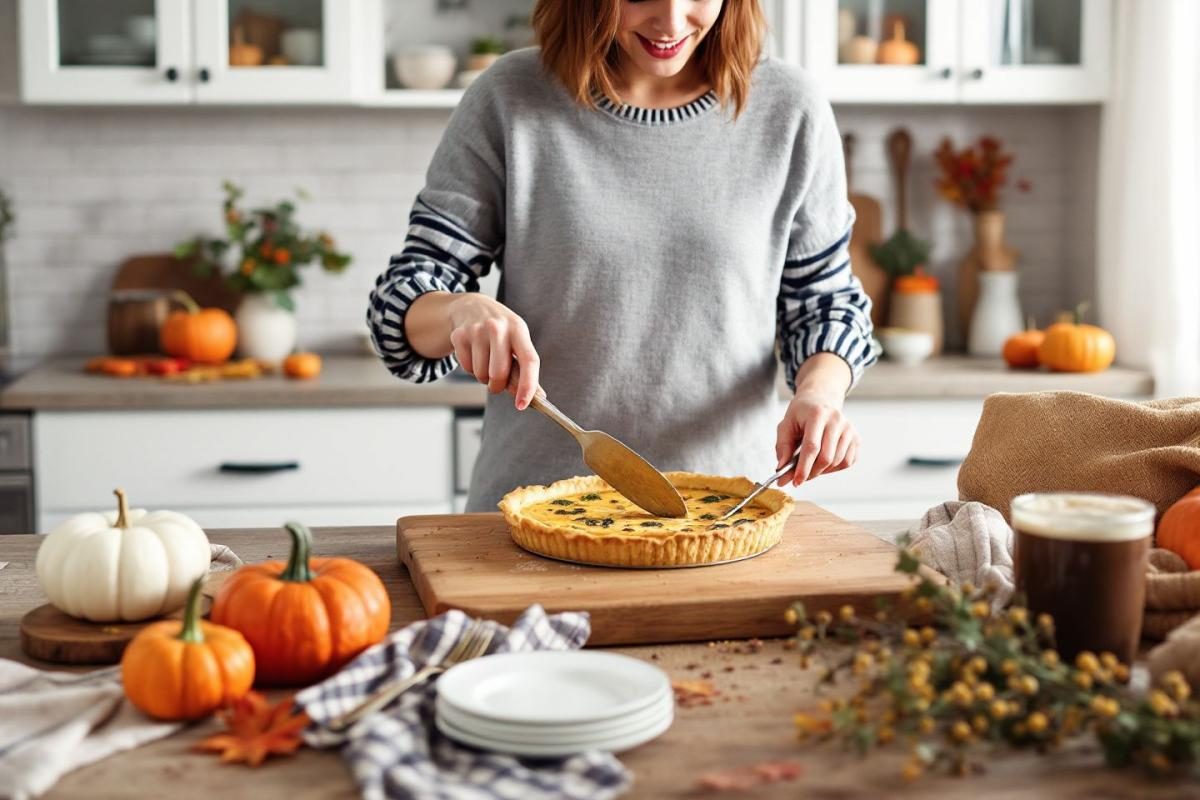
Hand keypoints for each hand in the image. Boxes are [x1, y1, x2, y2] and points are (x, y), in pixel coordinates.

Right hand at [447, 294, 539, 409]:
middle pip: (499, 373)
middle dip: (498, 386)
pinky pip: (467, 368)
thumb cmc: (501, 330)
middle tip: (497, 382)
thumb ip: (524, 366)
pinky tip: (474, 354)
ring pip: (481, 374)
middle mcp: (498, 327)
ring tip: (485, 361)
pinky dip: (471, 369)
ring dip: (484, 377)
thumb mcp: (517, 339)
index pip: (529, 361)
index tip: (522, 404)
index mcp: (518, 329)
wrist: (472, 306)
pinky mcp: (460, 335)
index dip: (527, 386)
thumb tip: (535, 396)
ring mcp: (477, 330)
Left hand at [774, 387, 858, 486]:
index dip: (803, 467)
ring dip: (821, 471)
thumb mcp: (786, 425)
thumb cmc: (801, 414)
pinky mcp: (856, 438)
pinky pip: (847, 462)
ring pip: (837, 462)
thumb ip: (783, 446)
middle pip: (826, 457)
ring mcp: (849, 429)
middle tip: (799, 478)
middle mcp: (837, 420)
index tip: (795, 482)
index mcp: (817, 414)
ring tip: (810, 466)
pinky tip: (823, 462)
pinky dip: (834, 468)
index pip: (812, 447)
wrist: (820, 400)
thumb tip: (782, 467)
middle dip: (811, 472)